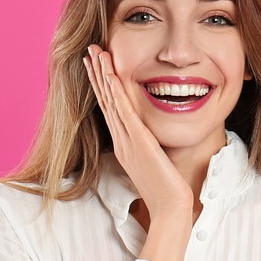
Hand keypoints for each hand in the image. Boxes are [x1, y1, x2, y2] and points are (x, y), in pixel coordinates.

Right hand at [83, 44, 193, 220]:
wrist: (170, 210)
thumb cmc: (168, 192)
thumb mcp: (156, 165)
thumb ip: (151, 151)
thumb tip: (153, 143)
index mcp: (126, 146)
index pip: (111, 110)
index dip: (102, 86)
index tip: (97, 66)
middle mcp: (122, 141)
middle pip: (106, 101)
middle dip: (97, 74)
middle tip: (89, 50)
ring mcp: (128, 141)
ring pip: (111, 102)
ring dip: (102, 75)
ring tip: (95, 52)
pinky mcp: (139, 143)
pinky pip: (125, 113)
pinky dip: (116, 93)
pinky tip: (110, 75)